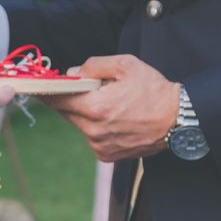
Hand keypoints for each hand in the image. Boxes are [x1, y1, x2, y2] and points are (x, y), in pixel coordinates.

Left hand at [44, 55, 179, 161]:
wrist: (178, 120)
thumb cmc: (154, 91)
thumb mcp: (125, 65)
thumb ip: (94, 65)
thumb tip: (72, 72)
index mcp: (95, 108)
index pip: (56, 99)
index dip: (48, 89)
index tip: (41, 84)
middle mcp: (93, 131)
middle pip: (65, 112)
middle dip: (70, 98)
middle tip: (85, 88)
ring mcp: (99, 145)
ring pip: (78, 124)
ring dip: (85, 113)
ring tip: (108, 103)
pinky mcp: (106, 155)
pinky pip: (91, 136)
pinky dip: (96, 126)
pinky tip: (114, 119)